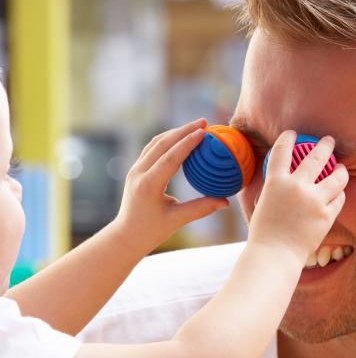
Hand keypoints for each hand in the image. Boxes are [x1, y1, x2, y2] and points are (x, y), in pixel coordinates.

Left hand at [110, 119, 228, 254]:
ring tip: (195, 126)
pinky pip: (152, 148)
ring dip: (175, 132)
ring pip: (156, 143)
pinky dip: (167, 140)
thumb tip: (226, 202)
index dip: (188, 143)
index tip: (204, 132)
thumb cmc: (152, 231)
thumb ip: (202, 208)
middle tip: (204, 122)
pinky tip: (180, 137)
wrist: (127, 235)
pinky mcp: (136, 169)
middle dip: (183, 131)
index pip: (170, 158)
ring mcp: (135, 169)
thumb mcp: (178, 220)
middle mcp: (139, 173)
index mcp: (149, 185)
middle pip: (162, 144)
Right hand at [247, 130, 347, 263]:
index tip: (293, 133)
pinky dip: (339, 194)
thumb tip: (278, 179)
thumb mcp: (262, 204)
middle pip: (316, 156)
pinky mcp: (327, 215)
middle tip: (329, 141)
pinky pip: (339, 198)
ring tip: (341, 167)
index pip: (282, 151)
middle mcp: (296, 186)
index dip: (288, 138)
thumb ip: (272, 189)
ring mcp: (314, 200)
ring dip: (340, 169)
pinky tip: (338, 192)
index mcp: (276, 182)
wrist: (275, 254)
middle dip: (325, 145)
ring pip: (337, 176)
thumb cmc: (264, 233)